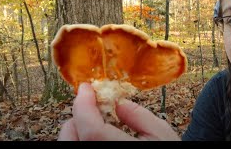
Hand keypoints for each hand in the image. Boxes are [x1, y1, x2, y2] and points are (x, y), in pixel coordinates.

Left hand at [58, 83, 180, 140]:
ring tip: (95, 123)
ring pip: (69, 144)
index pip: (91, 129)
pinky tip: (97, 137)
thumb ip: (138, 115)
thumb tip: (116, 103)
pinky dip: (80, 139)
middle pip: (72, 138)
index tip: (86, 87)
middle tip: (93, 106)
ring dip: (77, 129)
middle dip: (78, 116)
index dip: (84, 104)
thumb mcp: (161, 133)